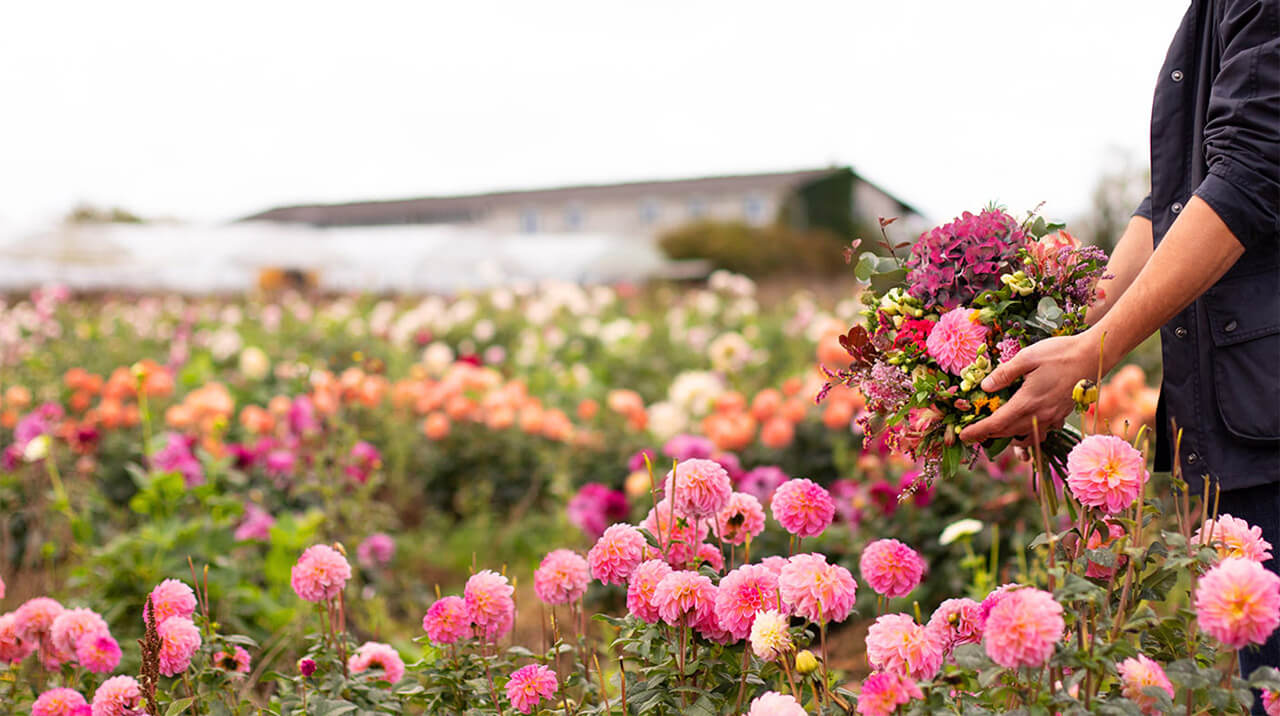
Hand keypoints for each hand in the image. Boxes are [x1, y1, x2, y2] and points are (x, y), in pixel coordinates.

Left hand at [959, 333, 1099, 443]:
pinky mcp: (1061, 416)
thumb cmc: (1059, 353)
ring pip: (1025, 436)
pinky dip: (1028, 435)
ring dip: (1008, 437)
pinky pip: (1041, 433)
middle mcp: (1040, 415)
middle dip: (988, 435)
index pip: (996, 424)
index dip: (977, 431)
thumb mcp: (1027, 357)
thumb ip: (1004, 374)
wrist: (1093, 356)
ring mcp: (1052, 418)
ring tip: (995, 432)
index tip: (963, 436)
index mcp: (1027, 402)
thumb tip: (985, 387)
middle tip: (973, 433)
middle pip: (1008, 433)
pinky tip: (1022, 427)